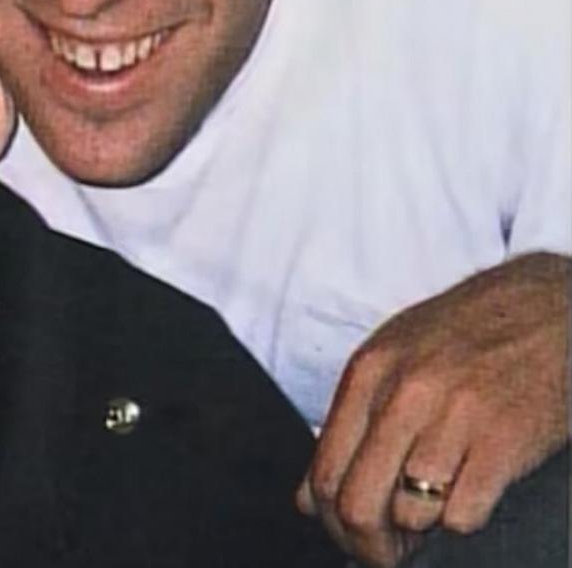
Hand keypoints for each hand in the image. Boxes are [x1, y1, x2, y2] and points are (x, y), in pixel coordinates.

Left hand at [297, 252, 569, 567]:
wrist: (541, 307)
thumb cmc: (462, 334)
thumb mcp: (392, 357)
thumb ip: (349, 422)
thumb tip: (309, 497)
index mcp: (368, 373)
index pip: (324, 472)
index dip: (332, 523)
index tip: (349, 537)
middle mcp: (404, 393)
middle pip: (358, 503)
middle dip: (369, 545)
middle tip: (389, 552)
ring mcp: (454, 416)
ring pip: (410, 514)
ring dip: (422, 528)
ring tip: (435, 507)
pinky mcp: (504, 440)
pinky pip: (464, 515)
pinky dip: (465, 518)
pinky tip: (472, 490)